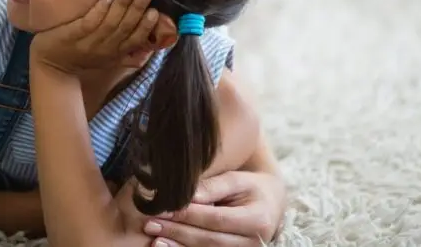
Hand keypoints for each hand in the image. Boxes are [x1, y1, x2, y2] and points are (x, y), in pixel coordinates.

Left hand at [30, 0, 160, 75]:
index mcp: (116, 53)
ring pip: (110, 23)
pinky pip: (89, 22)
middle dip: (138, 8)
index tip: (156, 11)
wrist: (51, 67)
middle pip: (126, 28)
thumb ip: (127, 55)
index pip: (136, 40)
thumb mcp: (107, 60)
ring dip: (122, 5)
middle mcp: (105, 49)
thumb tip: (151, 47)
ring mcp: (89, 42)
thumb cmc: (81, 58)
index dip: (146, 26)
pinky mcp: (73, 35)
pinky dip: (99, 10)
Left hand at [141, 171, 285, 246]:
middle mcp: (254, 242)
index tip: (163, 208)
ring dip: (178, 245)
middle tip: (150, 223)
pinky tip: (165, 246)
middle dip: (177, 231)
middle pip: (209, 238)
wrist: (270, 204)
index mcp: (257, 220)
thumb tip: (188, 194)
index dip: (188, 214)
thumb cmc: (250, 187)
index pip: (216, 219)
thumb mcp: (237, 180)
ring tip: (154, 237)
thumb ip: (213, 186)